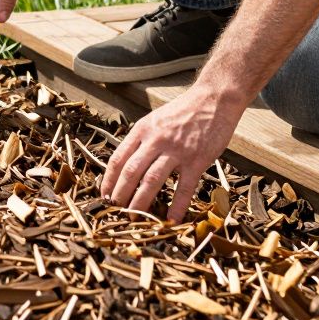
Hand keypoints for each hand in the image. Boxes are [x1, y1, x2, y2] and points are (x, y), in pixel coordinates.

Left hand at [100, 84, 245, 221]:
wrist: (214, 99)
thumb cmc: (184, 111)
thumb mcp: (155, 120)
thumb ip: (141, 140)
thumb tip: (126, 165)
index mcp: (142, 130)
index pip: (118, 159)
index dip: (108, 180)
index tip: (104, 195)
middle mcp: (155, 140)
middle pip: (130, 172)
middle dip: (119, 195)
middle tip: (115, 211)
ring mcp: (176, 150)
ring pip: (151, 180)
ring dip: (140, 202)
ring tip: (135, 217)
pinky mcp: (197, 159)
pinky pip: (184, 187)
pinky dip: (176, 206)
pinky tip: (171, 220)